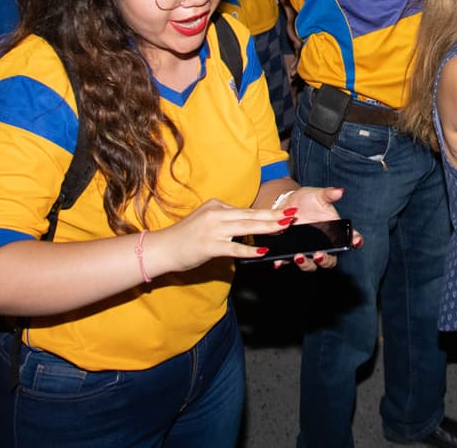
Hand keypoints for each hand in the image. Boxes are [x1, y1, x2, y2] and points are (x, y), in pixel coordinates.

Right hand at [147, 198, 291, 270]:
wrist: (162, 248)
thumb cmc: (184, 238)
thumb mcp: (205, 221)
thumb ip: (224, 221)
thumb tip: (244, 225)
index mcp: (216, 206)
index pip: (247, 210)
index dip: (267, 212)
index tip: (284, 212)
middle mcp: (216, 214)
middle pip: (251, 214)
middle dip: (274, 215)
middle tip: (293, 214)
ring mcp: (213, 229)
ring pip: (246, 226)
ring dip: (267, 226)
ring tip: (284, 226)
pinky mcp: (209, 245)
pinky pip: (234, 247)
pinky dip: (249, 248)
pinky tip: (262, 250)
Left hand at [272, 186, 362, 270]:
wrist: (286, 204)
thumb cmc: (307, 200)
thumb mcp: (317, 195)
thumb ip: (328, 194)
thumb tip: (339, 191)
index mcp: (333, 232)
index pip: (349, 238)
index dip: (355, 241)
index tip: (355, 241)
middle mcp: (322, 244)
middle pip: (330, 260)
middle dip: (325, 260)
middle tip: (319, 255)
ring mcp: (306, 249)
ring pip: (310, 265)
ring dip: (305, 264)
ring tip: (298, 256)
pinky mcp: (289, 250)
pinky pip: (287, 260)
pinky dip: (283, 262)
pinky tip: (278, 261)